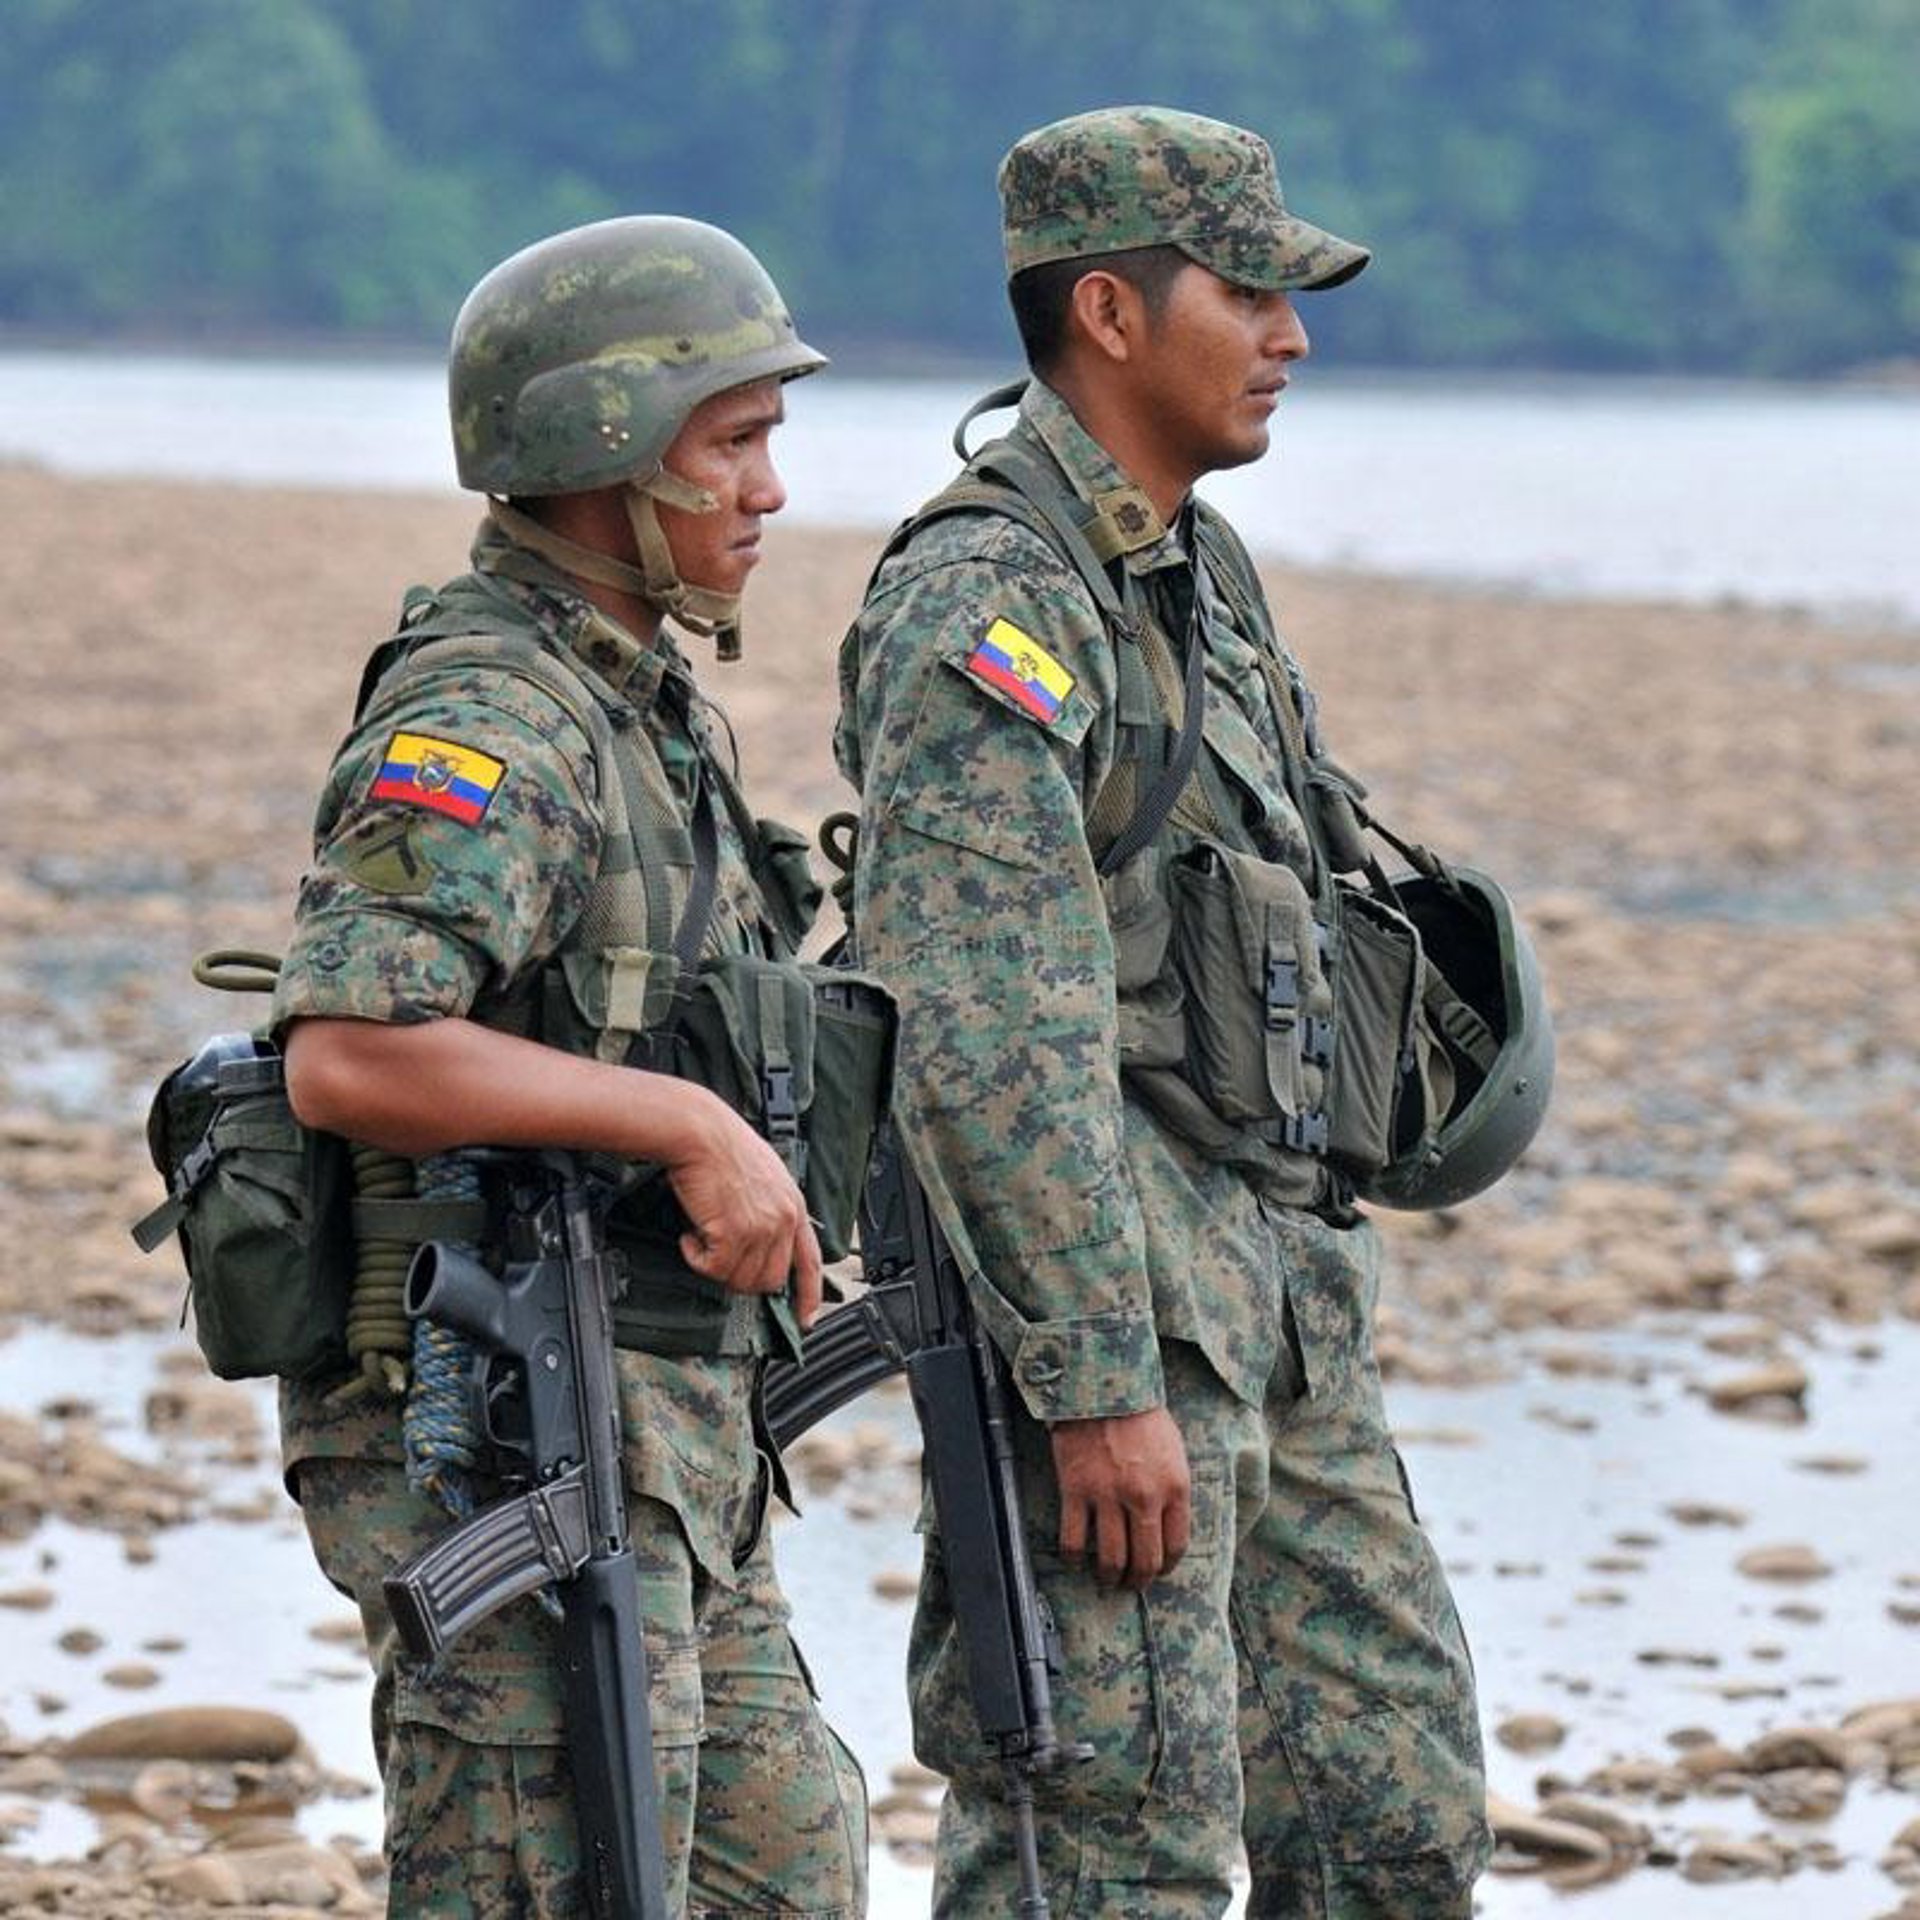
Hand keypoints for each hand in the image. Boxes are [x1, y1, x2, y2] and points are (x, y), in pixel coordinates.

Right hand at [662, 1091, 823, 1326]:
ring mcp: (761, 1228)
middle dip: (740, 1278)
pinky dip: (696, 1258)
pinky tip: (690, 1235)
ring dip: (715, 1265)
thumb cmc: (722, 1147)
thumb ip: (770, 1211)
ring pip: (740, 1279)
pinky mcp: (734, 1232)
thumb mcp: (764, 1177)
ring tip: (702, 1235)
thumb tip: (759, 1245)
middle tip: (717, 1258)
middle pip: (769, 1281)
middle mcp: (783, 1219)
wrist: (699, 1131)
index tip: (805, 1319)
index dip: (809, 1296)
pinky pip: (713, 1269)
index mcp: (794, 1206)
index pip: (810, 1262)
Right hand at [1049, 1407, 1189, 1589]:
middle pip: (1145, 1560)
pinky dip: (1075, 1559)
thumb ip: (1173, 1489)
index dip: (1167, 1566)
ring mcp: (1108, 1495)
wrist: (1103, 1385)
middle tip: (1132, 1584)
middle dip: (1139, 1580)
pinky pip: (1074, 1540)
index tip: (1159, 1569)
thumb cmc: (1141, 1415)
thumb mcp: (1173, 1450)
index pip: (1176, 1545)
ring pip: (1111, 1558)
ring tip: (1107, 1579)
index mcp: (1174, 1486)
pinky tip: (1077, 1560)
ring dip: (1110, 1576)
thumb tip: (1166, 1526)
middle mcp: (1144, 1497)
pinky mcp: (1076, 1490)